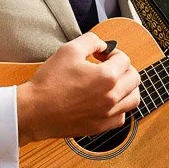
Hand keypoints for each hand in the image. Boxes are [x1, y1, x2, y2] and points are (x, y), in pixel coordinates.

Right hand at [16, 33, 139, 144]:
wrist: (34, 111)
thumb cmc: (49, 82)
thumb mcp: (68, 50)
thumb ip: (91, 41)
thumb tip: (103, 45)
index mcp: (107, 77)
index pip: (124, 59)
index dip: (113, 52)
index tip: (102, 55)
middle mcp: (112, 97)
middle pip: (134, 78)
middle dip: (124, 68)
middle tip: (109, 66)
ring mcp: (108, 114)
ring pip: (133, 99)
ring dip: (127, 88)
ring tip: (113, 83)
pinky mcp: (100, 126)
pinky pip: (121, 117)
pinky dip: (120, 107)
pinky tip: (107, 101)